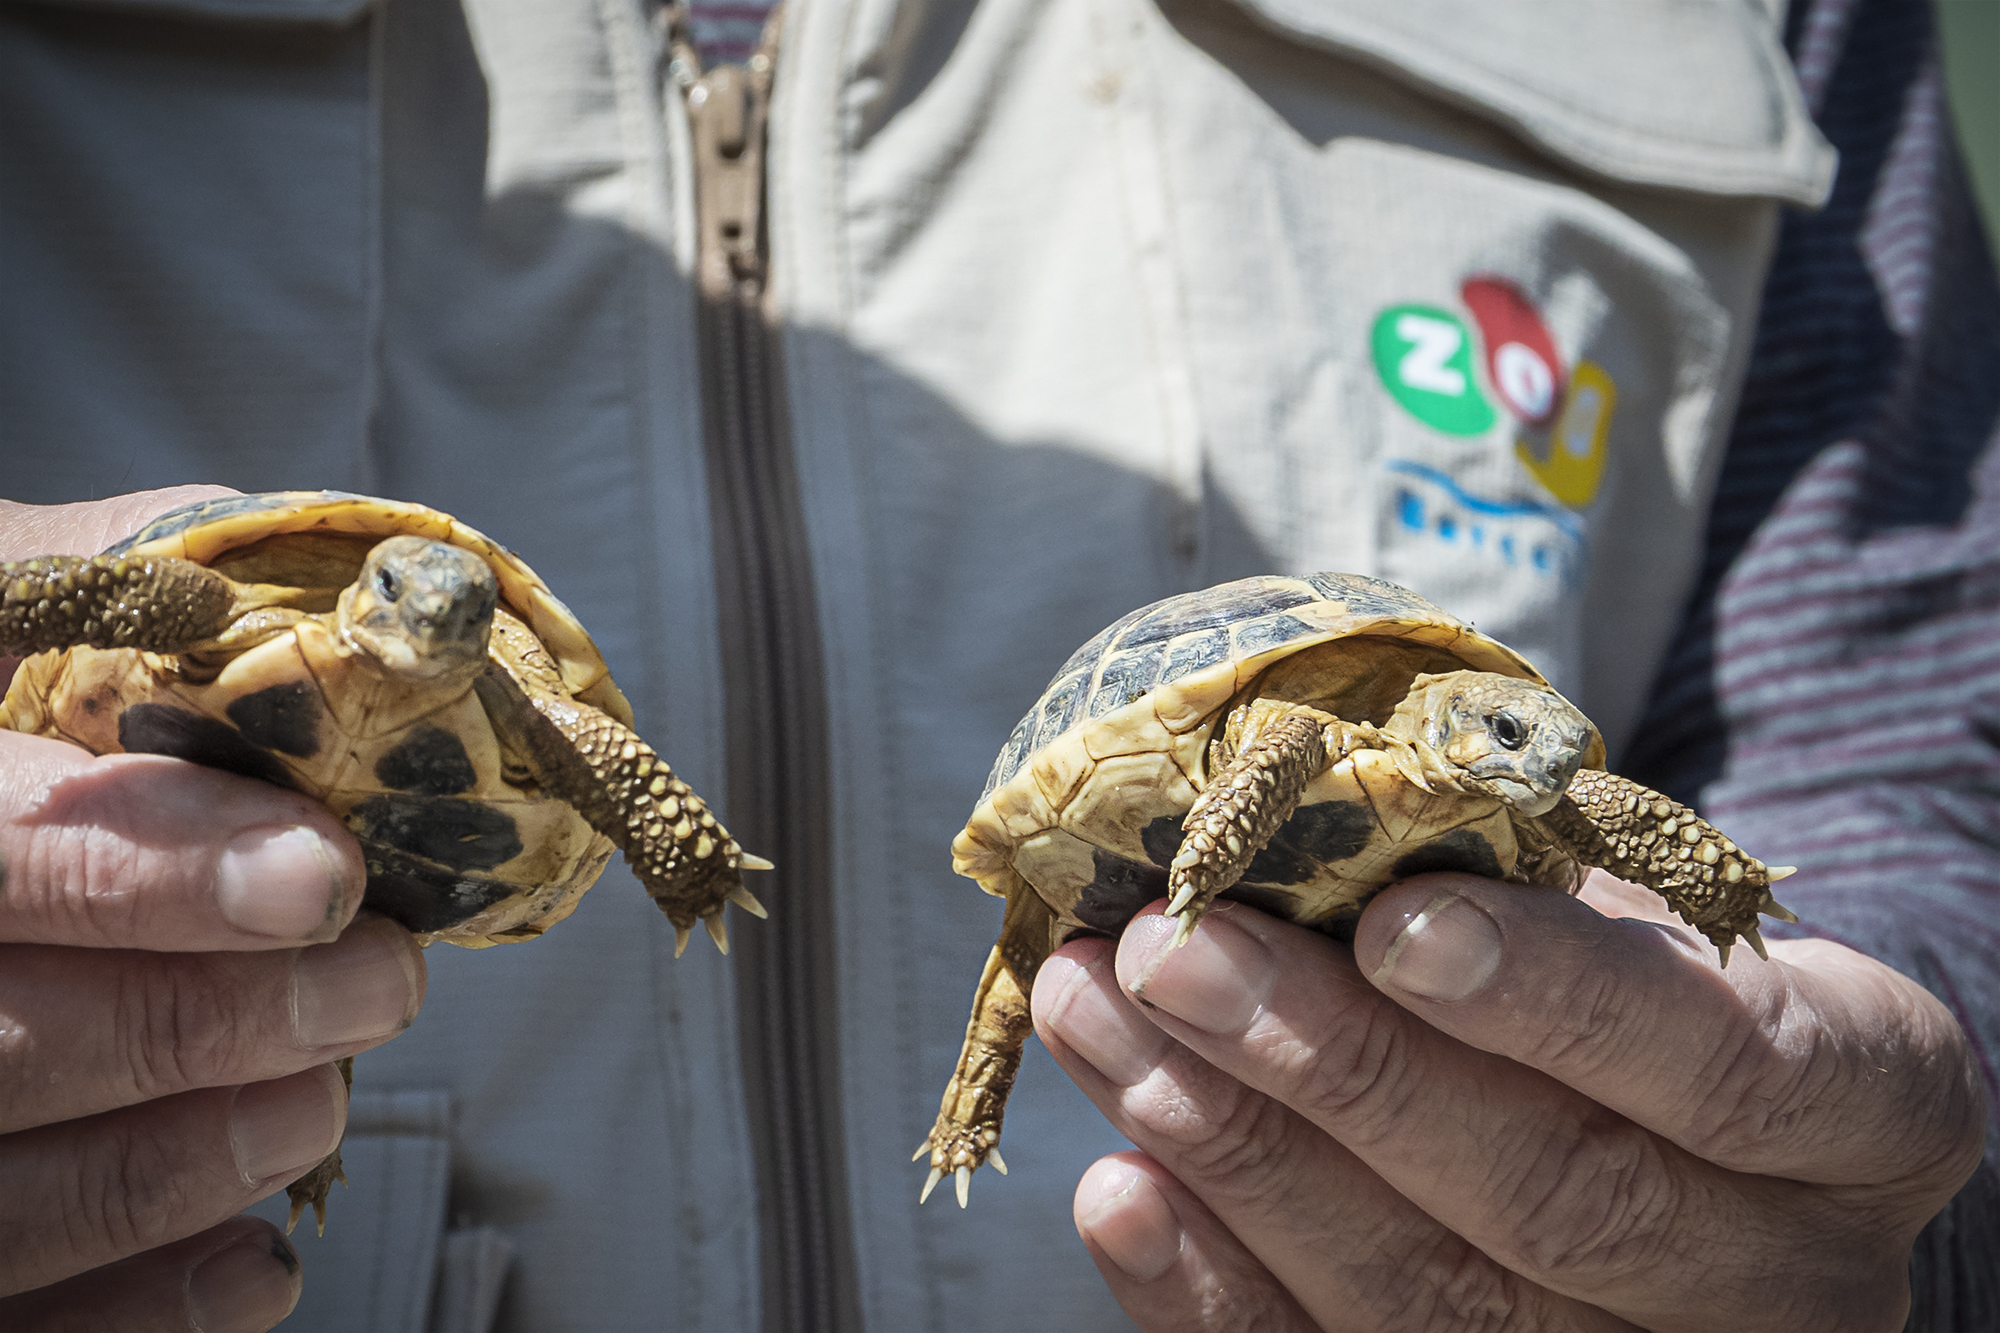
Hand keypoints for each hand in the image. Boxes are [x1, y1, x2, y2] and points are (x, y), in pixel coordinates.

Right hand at [0, 491, 426, 1332]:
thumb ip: (122, 593)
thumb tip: (351, 604)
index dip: (148, 869)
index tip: (322, 875)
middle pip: (6, 1047)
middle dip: (219, 1021)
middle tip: (380, 980)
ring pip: (17, 1198)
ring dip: (205, 1152)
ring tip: (324, 1093)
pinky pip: (22, 1316)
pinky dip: (150, 1304)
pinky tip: (257, 1260)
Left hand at [1034, 873, 1986, 1331]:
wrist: (1726, 1138)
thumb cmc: (1668, 982)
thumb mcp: (1655, 910)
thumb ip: (1527, 887)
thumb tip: (1298, 830)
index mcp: (1863, 1108)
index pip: (1718, 1064)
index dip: (1551, 999)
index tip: (1388, 919)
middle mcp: (1781, 1276)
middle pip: (1550, 1195)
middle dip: (1332, 1068)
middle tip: (1175, 952)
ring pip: (1429, 1301)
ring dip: (1234, 1152)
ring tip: (1104, 1020)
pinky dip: (1212, 1292)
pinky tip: (1120, 1187)